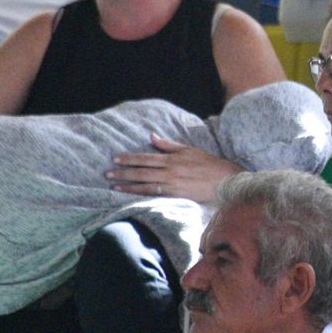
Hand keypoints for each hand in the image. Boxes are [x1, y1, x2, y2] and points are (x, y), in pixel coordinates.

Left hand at [108, 134, 239, 202]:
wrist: (224, 180)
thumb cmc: (208, 164)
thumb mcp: (188, 150)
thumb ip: (168, 144)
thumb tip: (152, 136)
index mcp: (172, 159)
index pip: (145, 158)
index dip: (129, 158)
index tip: (115, 158)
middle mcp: (170, 172)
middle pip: (141, 172)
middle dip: (123, 172)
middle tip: (107, 173)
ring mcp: (172, 185)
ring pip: (145, 185)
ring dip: (128, 185)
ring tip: (114, 185)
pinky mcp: (176, 197)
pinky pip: (154, 196)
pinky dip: (141, 195)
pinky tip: (130, 196)